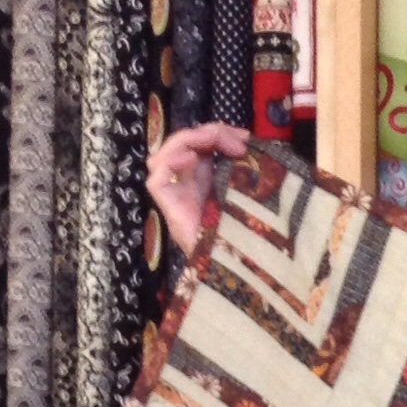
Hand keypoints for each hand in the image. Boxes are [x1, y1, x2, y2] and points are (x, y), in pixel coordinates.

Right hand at [148, 122, 248, 255]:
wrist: (241, 272)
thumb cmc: (248, 237)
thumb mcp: (249, 194)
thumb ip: (246, 171)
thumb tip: (250, 144)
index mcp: (206, 181)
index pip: (200, 145)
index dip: (219, 133)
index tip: (245, 139)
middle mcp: (187, 187)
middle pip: (182, 146)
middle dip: (208, 133)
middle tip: (237, 143)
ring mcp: (176, 199)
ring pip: (163, 156)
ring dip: (188, 140)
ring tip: (213, 142)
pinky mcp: (169, 211)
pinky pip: (156, 180)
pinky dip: (170, 162)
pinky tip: (192, 157)